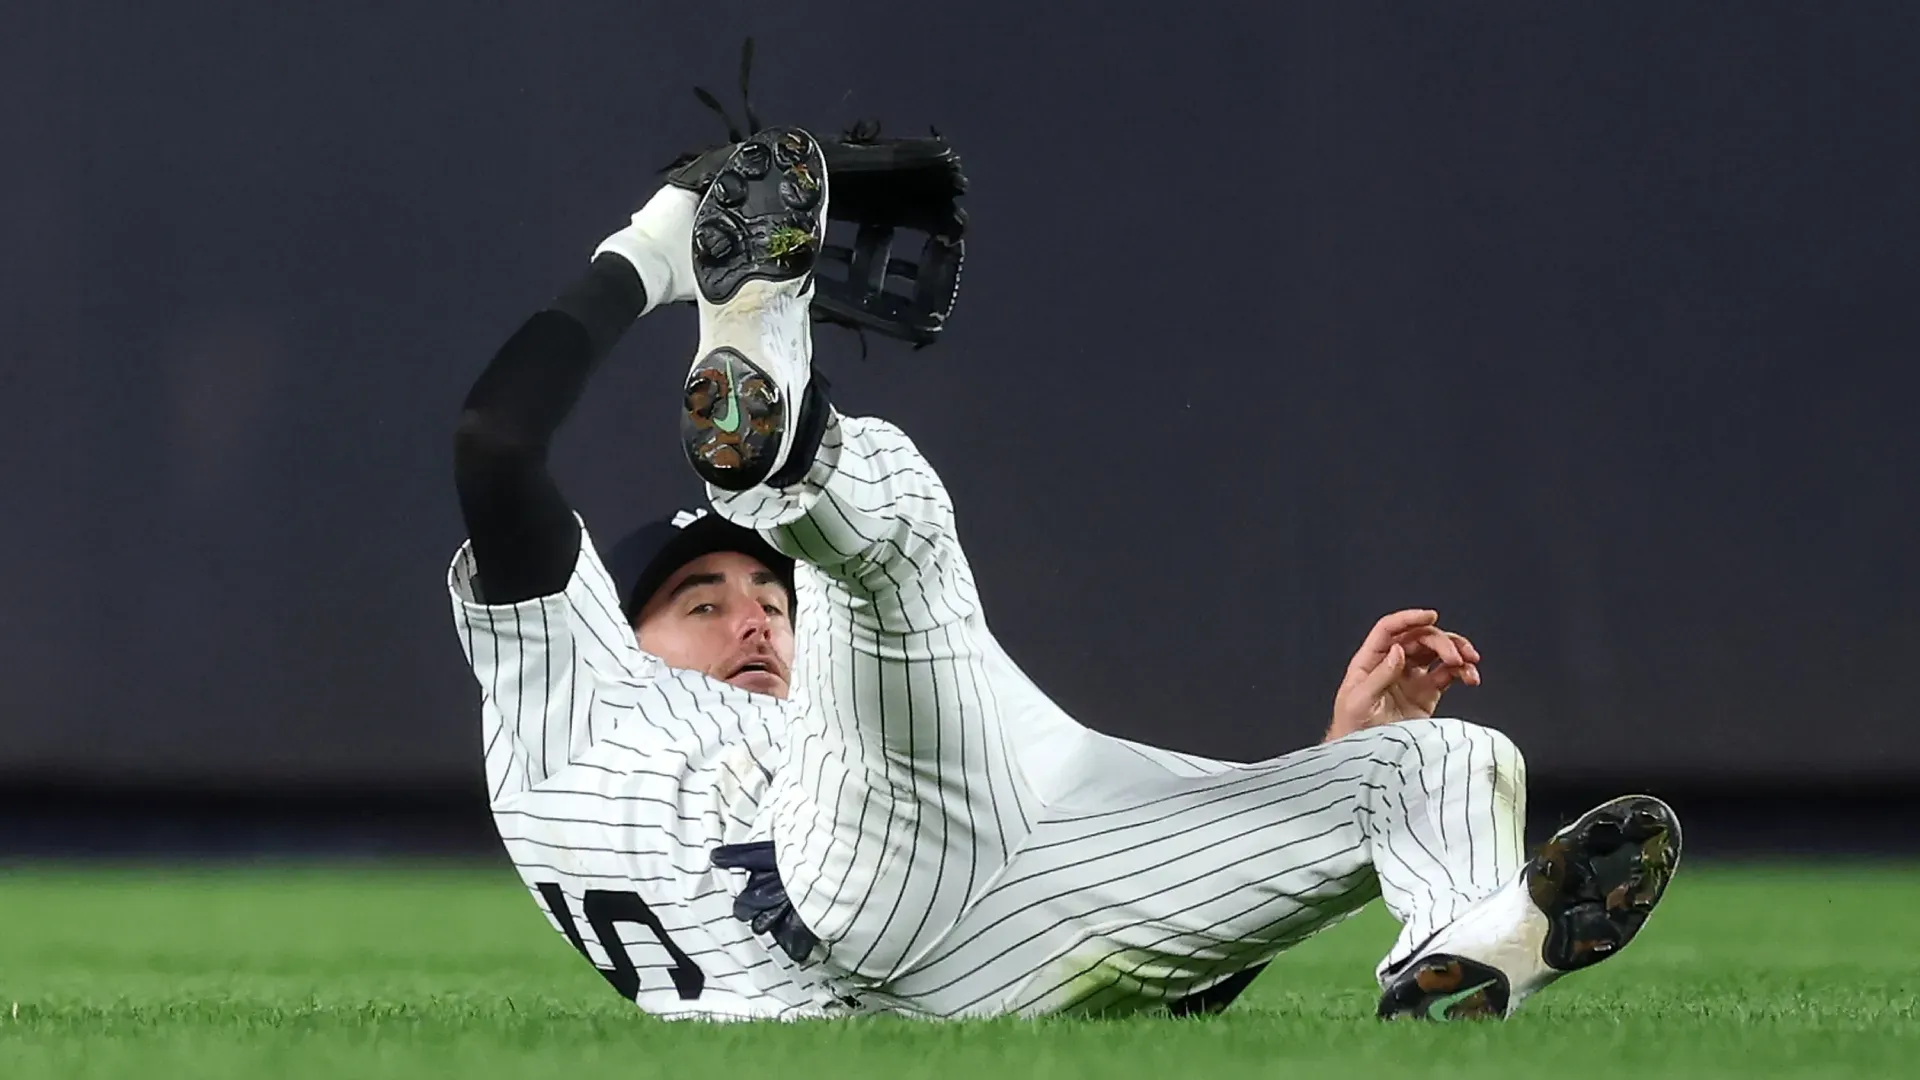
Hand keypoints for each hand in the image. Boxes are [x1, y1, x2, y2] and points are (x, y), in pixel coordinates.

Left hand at [1326, 609, 1481, 741]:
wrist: (1365, 760)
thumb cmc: (1352, 729)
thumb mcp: (1359, 702)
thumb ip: (1380, 676)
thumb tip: (1399, 650)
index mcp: (1370, 661)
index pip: (1389, 630)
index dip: (1409, 618)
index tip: (1431, 615)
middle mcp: (1392, 665)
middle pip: (1419, 639)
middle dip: (1441, 642)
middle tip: (1456, 657)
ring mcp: (1411, 678)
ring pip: (1437, 653)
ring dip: (1456, 652)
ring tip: (1470, 662)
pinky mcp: (1427, 694)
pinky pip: (1448, 675)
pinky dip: (1462, 672)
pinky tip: (1471, 677)